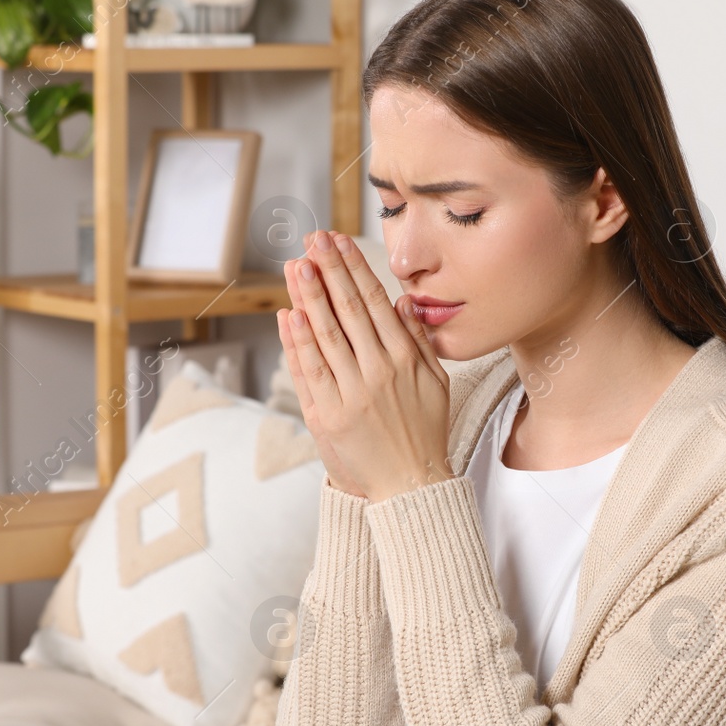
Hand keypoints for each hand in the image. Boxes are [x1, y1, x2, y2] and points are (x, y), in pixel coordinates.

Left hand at [276, 230, 452, 503]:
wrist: (411, 485)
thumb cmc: (425, 431)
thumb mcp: (436, 382)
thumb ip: (419, 340)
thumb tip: (402, 301)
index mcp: (405, 359)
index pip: (374, 302)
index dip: (354, 269)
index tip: (339, 242)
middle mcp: (378, 372)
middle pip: (347, 310)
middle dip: (328, 270)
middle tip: (312, 240)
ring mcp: (351, 394)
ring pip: (325, 335)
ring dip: (308, 297)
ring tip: (295, 265)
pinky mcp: (328, 416)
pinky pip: (310, 371)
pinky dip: (297, 342)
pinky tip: (289, 314)